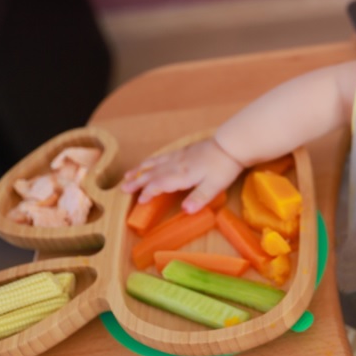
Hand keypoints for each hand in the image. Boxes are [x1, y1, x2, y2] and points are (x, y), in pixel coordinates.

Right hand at [121, 137, 243, 213]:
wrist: (232, 145)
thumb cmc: (224, 167)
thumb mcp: (215, 186)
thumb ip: (199, 198)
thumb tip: (186, 210)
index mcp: (182, 175)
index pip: (159, 185)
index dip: (148, 193)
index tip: (139, 201)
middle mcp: (177, 164)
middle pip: (152, 173)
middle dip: (137, 181)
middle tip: (122, 188)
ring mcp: (180, 156)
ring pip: (155, 163)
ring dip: (141, 170)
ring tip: (128, 175)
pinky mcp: (184, 150)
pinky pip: (162, 156)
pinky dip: (152, 160)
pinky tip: (149, 162)